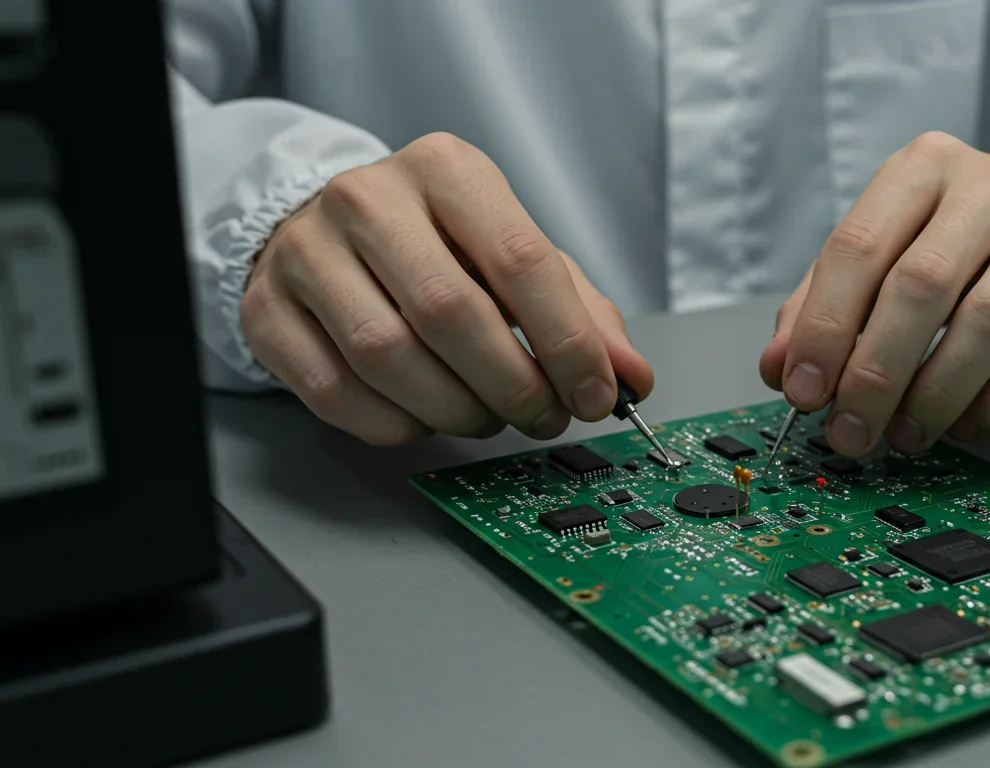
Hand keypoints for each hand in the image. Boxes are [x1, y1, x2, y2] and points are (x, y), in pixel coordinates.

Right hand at [241, 133, 651, 444]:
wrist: (320, 229)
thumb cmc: (433, 245)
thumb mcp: (512, 253)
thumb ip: (578, 309)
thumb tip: (629, 375)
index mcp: (446, 170)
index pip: (521, 259)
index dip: (568, 342)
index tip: (597, 394)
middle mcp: (369, 199)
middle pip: (452, 313)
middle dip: (513, 385)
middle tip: (542, 417)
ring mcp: (307, 252)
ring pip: (390, 357)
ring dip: (456, 411)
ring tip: (487, 418)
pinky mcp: (268, 310)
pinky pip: (337, 392)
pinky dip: (394, 424)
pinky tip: (423, 418)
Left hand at [760, 132, 989, 454]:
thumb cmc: (953, 250)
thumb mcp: (880, 259)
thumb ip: (822, 307)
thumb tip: (781, 367)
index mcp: (923, 166)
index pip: (859, 247)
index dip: (824, 328)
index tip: (803, 392)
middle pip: (922, 285)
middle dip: (875, 374)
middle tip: (851, 431)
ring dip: (936, 395)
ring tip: (905, 433)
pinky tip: (968, 424)